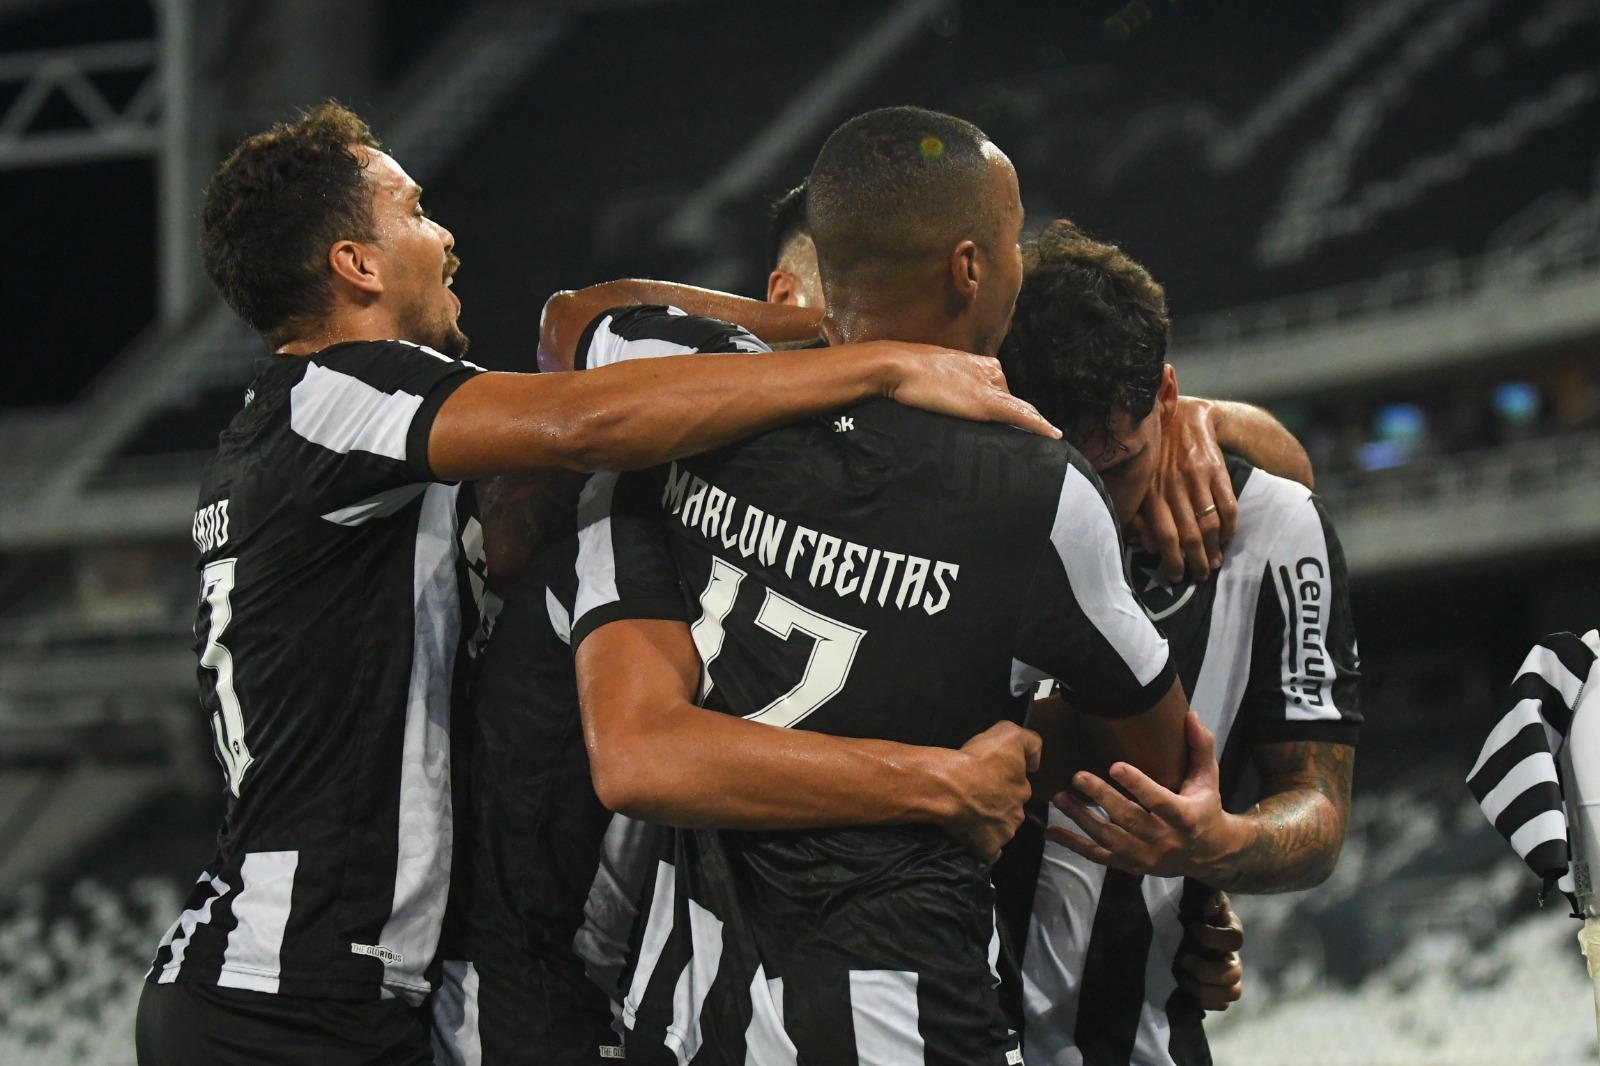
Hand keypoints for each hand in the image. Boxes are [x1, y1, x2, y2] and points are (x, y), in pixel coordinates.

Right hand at [877, 345, 1060, 439]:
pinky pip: (1021, 416)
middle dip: (1016, 422)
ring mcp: (991, 388)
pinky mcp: (988, 403)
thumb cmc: (908, 374)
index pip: (1002, 392)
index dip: (1004, 412)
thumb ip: (950, 388)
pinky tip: (1053, 436)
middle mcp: (992, 372)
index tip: (1004, 429)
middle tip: (1013, 444)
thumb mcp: (934, 379)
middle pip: (1011, 402)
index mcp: (982, 364)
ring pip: (1020, 410)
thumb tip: (952, 403)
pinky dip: (1038, 426)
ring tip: (1041, 446)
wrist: (898, 367)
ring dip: (1031, 427)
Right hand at [941, 721, 1042, 862]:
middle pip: (1011, 810)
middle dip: (1000, 805)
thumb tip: (1034, 763)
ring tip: (970, 813)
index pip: (1020, 787)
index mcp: (1023, 789)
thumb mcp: (1008, 733)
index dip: (1006, 781)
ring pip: (1002, 830)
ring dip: (991, 824)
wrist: (949, 786)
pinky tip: (973, 837)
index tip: (990, 777)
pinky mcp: (987, 849)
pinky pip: (989, 852)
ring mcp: (1003, 834)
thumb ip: (1030, 742)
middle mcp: (1017, 814)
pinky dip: (984, 847)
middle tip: (979, 796)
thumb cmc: (978, 759)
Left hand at [1046, 712, 1244, 878]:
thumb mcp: (1208, 779)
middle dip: (1101, 798)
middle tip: (1078, 776)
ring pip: (1109, 839)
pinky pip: (1099, 857)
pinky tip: (1052, 832)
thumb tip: (1190, 715)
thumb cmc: (1205, 808)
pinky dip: (1074, 845)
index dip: (1138, 785)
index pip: (1160, 801)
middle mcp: (1165, 840)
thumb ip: (1201, 747)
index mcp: (1185, 817)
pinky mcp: (1130, 866)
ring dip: (1082, 819)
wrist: (1209, 853)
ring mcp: (1145, 856)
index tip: (1115, 765)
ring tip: (1060, 797)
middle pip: (1129, 819)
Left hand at [1134, 396, 1237, 581]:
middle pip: (1189, 535)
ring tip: (1215, 561)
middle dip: (1197, 561)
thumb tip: (1148, 547)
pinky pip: (1228, 506)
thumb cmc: (1156, 458)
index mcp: (1152, 492)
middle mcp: (1173, 486)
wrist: (1183, 419)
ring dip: (1215, 549)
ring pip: (1210, 523)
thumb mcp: (1140, 485)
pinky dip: (1230, 528)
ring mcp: (1196, 478)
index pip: (1164, 535)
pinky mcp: (1216, 470)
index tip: (1177, 576)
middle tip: (1201, 575)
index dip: (1172, 560)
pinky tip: (1226, 538)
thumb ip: (1139, 515)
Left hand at [1175, 889, 1243, 1010]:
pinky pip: (1221, 1004)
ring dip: (1205, 990)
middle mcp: (1233, 955)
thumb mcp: (1196, 897)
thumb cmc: (1190, 910)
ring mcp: (1227, 975)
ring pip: (1233, 992)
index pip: (1235, 938)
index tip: (1191, 929)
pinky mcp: (1217, 990)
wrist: (1179, 929)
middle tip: (1183, 961)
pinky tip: (1187, 989)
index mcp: (1230, 930)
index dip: (1212, 938)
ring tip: (1185, 980)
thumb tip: (1209, 903)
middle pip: (1235, 973)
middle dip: (1205, 971)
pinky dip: (1204, 1001)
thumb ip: (1205, 895)